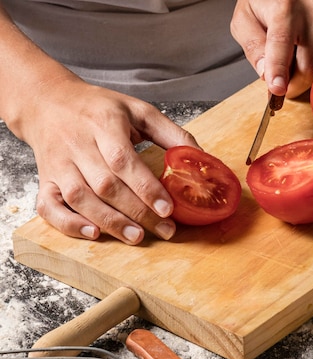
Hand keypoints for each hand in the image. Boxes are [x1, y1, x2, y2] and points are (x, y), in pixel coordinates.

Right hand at [22, 76, 200, 244]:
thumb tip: (200, 159)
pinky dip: (68, 224)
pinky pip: (49, 206)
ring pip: (80, 199)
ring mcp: (58, 164)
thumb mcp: (138, 110)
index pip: (123, 160)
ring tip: (137, 237)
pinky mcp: (46, 180)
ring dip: (110, 222)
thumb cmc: (99, 109)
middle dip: (138, 212)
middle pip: (106, 185)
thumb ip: (171, 134)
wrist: (47, 101)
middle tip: (165, 230)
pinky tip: (93, 234)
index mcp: (102, 124)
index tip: (168, 209)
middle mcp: (77, 145)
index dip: (145, 187)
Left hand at [230, 0, 312, 97]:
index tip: (278, 89)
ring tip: (299, 52)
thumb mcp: (246, 20)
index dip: (279, 71)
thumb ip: (253, 47)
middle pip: (310, 66)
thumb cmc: (268, 4)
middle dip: (296, 83)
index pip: (282, 44)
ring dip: (310, 71)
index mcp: (285, 6)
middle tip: (284, 81)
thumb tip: (267, 74)